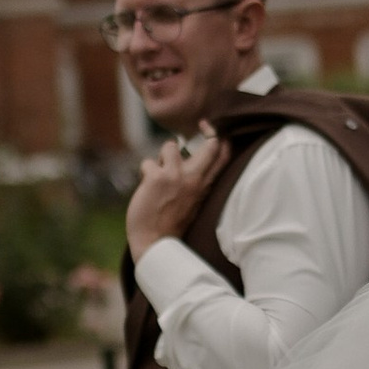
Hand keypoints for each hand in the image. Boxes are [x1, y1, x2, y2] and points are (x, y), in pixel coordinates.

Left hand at [125, 129, 227, 258]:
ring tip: (159, 173)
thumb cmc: (172, 223)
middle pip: (210, 144)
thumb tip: (187, 156)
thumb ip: (195, 181)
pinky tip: (146, 187)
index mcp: (206, 186)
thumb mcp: (193, 201)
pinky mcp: (157, 178)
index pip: (224, 156)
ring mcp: (176, 176)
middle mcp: (195, 178)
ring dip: (161, 156)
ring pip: (170, 145)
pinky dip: (145, 172)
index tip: (211, 129)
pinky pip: (148, 162)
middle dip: (207, 130)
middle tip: (201, 125)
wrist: (155, 243)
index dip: (221, 137)